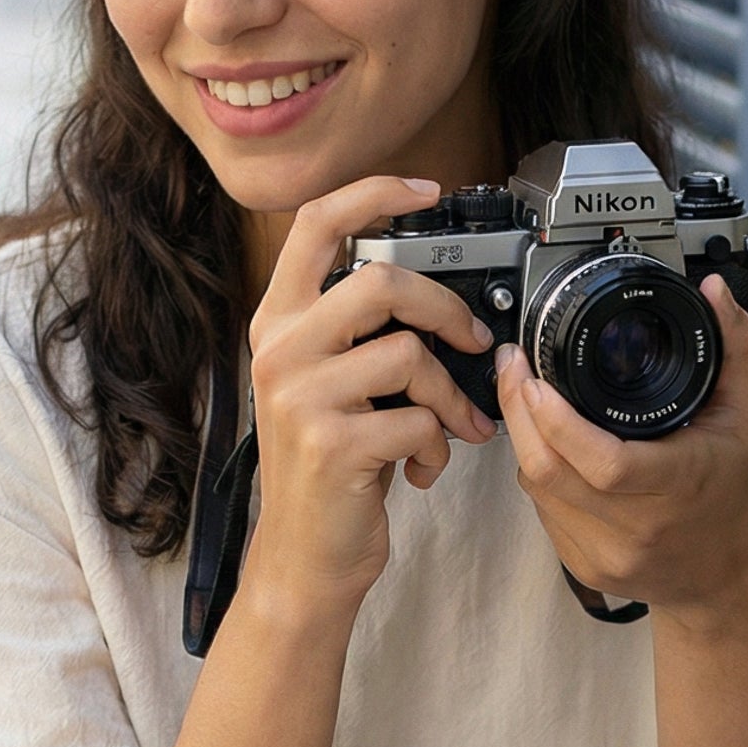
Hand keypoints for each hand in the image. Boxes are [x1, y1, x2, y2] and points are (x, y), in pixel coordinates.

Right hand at [245, 175, 499, 619]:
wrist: (305, 558)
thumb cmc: (331, 470)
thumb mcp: (329, 386)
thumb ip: (362, 335)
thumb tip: (443, 301)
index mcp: (278, 324)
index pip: (316, 226)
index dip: (374, 193)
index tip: (426, 189)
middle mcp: (279, 351)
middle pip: (380, 283)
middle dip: (444, 311)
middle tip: (470, 343)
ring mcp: (301, 397)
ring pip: (408, 355)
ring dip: (448, 395)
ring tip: (452, 428)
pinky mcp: (332, 444)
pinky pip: (417, 418)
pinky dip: (437, 446)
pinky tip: (423, 468)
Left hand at [496, 271, 747, 622]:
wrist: (729, 572)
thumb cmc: (736, 486)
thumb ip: (735, 344)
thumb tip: (713, 290)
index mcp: (678, 485)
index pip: (604, 463)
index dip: (556, 421)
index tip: (534, 376)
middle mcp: (639, 528)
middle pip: (549, 473)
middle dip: (518, 412)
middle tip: (512, 367)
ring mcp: (607, 554)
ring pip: (537, 490)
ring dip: (525, 440)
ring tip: (527, 399)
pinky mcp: (584, 567)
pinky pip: (541, 512)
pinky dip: (539, 474)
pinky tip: (550, 447)